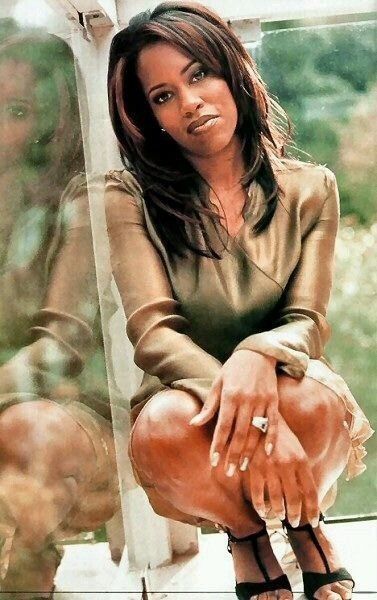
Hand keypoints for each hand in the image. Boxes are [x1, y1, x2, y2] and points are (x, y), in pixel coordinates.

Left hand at [189, 349, 278, 474]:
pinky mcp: (274, 401)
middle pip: (239, 433)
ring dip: (250, 451)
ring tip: (244, 468)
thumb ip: (209, 406)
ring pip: (256, 431)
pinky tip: (268, 453)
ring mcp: (262, 401)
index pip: (223, 426)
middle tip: (229, 473)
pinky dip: (271, 438)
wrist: (258, 353)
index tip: (213, 462)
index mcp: (230, 396)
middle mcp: (246, 400)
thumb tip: (193, 423)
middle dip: (233, 455)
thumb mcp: (218, 383)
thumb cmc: (233, 369)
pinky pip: (273, 423)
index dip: (218, 445)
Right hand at [249, 414, 319, 526]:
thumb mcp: (297, 449)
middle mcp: (287, 466)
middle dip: (295, 515)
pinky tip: (263, 512)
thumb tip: (307, 494)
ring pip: (276, 500)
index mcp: (301, 461)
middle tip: (295, 523)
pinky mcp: (254, 468)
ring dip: (278, 513)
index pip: (310, 492)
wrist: (260, 419)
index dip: (313, 510)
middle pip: (294, 499)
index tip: (314, 522)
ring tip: (279, 517)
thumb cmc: (281, 436)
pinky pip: (258, 494)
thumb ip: (302, 470)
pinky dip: (260, 507)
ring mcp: (270, 468)